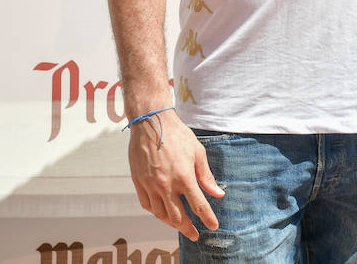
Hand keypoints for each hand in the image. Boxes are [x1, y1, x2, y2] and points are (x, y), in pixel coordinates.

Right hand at [128, 109, 224, 240]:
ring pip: (161, 214)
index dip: (207, 218)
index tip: (213, 226)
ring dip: (172, 223)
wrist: (151, 122)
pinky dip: (156, 212)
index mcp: (184, 177)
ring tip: (180, 225)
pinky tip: (163, 213)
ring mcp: (150, 184)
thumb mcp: (198, 152)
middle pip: (178, 217)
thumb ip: (206, 176)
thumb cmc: (178, 135)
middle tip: (195, 234)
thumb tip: (218, 194)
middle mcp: (166, 184)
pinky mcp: (138, 181)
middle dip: (188, 228)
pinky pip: (147, 205)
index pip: (198, 205)